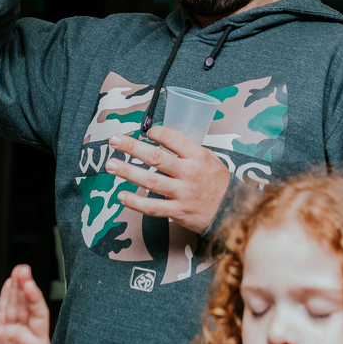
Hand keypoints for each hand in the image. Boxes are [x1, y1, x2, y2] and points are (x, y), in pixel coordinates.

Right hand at [0, 265, 50, 343]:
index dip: (34, 299)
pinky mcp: (1, 334)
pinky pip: (3, 313)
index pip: (38, 314)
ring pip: (15, 306)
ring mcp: (15, 332)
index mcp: (39, 341)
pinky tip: (8, 285)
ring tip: (16, 271)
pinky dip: (5, 299)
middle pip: (27, 305)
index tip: (30, 285)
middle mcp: (28, 332)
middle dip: (25, 287)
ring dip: (15, 289)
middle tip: (22, 269)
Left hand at [106, 125, 230, 234]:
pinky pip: (152, 207)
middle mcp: (189, 173)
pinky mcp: (177, 211)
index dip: (154, 133)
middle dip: (131, 147)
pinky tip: (121, 195)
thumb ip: (187, 149)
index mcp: (197, 156)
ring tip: (110, 165)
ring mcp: (182, 193)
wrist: (232, 211)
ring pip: (150, 180)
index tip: (145, 132)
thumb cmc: (217, 182)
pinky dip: (135, 202)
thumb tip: (162, 137)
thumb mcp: (209, 158)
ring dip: (127, 172)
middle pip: (155, 157)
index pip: (171, 138)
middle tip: (114, 140)